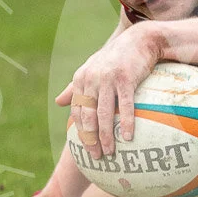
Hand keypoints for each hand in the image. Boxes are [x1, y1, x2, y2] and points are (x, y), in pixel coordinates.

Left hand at [55, 24, 161, 157]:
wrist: (140, 40)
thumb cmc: (117, 57)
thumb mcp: (92, 69)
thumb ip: (75, 87)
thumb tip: (58, 103)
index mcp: (81, 78)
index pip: (77, 111)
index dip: (80, 131)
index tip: (85, 148)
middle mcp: (91, 79)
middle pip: (87, 115)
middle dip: (90, 138)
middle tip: (96, 156)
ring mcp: (108, 79)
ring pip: (103, 114)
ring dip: (105, 135)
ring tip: (110, 152)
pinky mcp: (125, 79)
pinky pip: (124, 106)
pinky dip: (125, 122)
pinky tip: (128, 137)